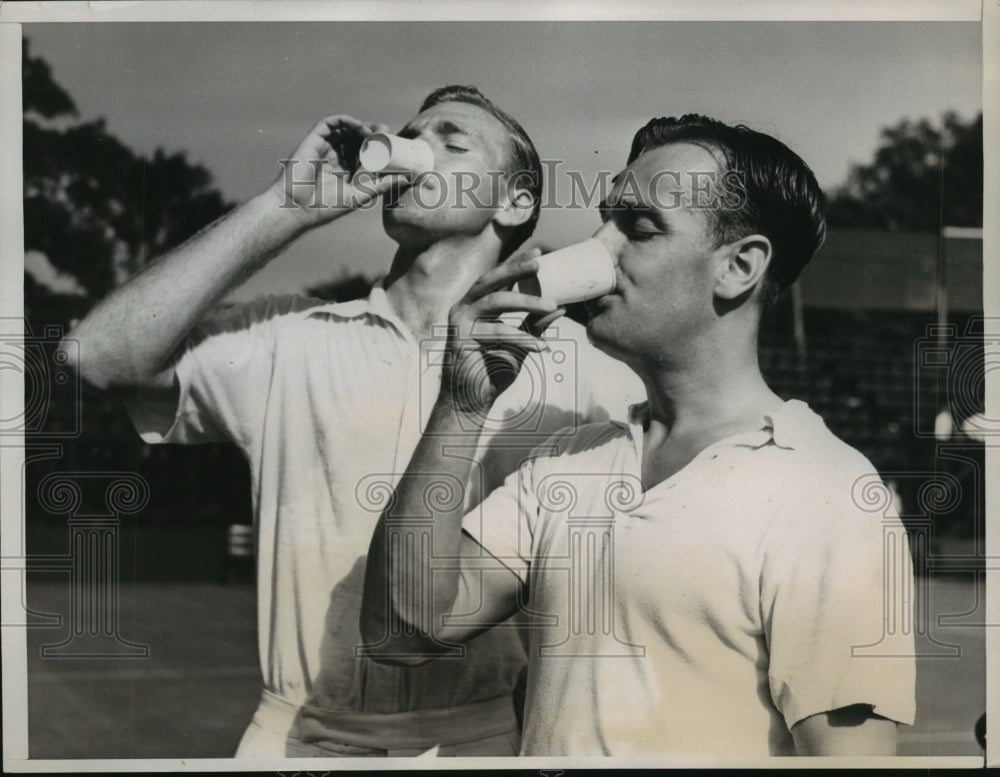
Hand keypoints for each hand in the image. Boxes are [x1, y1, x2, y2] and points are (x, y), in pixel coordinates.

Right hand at [268, 115, 404, 224]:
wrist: (296, 207)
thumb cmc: (325, 207)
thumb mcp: (360, 195)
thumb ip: (382, 185)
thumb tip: (407, 179)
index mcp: (346, 171)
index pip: (365, 153)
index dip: (378, 146)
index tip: (392, 143)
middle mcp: (335, 158)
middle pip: (356, 139)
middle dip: (372, 133)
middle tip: (386, 132)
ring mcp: (324, 148)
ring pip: (345, 129)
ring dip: (360, 127)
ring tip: (374, 132)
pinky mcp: (314, 140)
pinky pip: (329, 123)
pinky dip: (344, 120)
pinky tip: (358, 126)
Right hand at [440, 249, 565, 416]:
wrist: (473, 400)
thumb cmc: (494, 370)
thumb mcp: (520, 343)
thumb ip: (534, 325)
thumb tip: (559, 308)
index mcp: (475, 304)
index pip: (496, 279)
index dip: (516, 264)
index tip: (539, 252)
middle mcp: (463, 308)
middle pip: (490, 281)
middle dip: (515, 269)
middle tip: (539, 264)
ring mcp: (459, 321)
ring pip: (495, 302)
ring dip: (526, 302)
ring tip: (553, 307)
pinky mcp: (460, 338)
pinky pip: (496, 332)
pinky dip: (521, 338)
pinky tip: (541, 346)